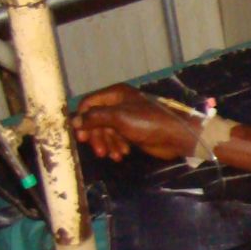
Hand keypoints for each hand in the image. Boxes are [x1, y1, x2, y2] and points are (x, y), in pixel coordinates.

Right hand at [71, 84, 198, 161]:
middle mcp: (118, 104)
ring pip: (106, 132)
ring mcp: (126, 118)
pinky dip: (117, 147)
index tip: (81, 136)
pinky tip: (122, 154)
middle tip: (99, 152)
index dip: (82, 119)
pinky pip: (117, 139)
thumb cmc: (148, 122)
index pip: (89, 103)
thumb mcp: (119, 118)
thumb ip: (95, 117)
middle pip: (96, 120)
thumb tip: (74, 120)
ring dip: (107, 144)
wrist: (176, 135)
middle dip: (97, 137)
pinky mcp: (132, 131)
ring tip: (113, 155)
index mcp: (115, 94)